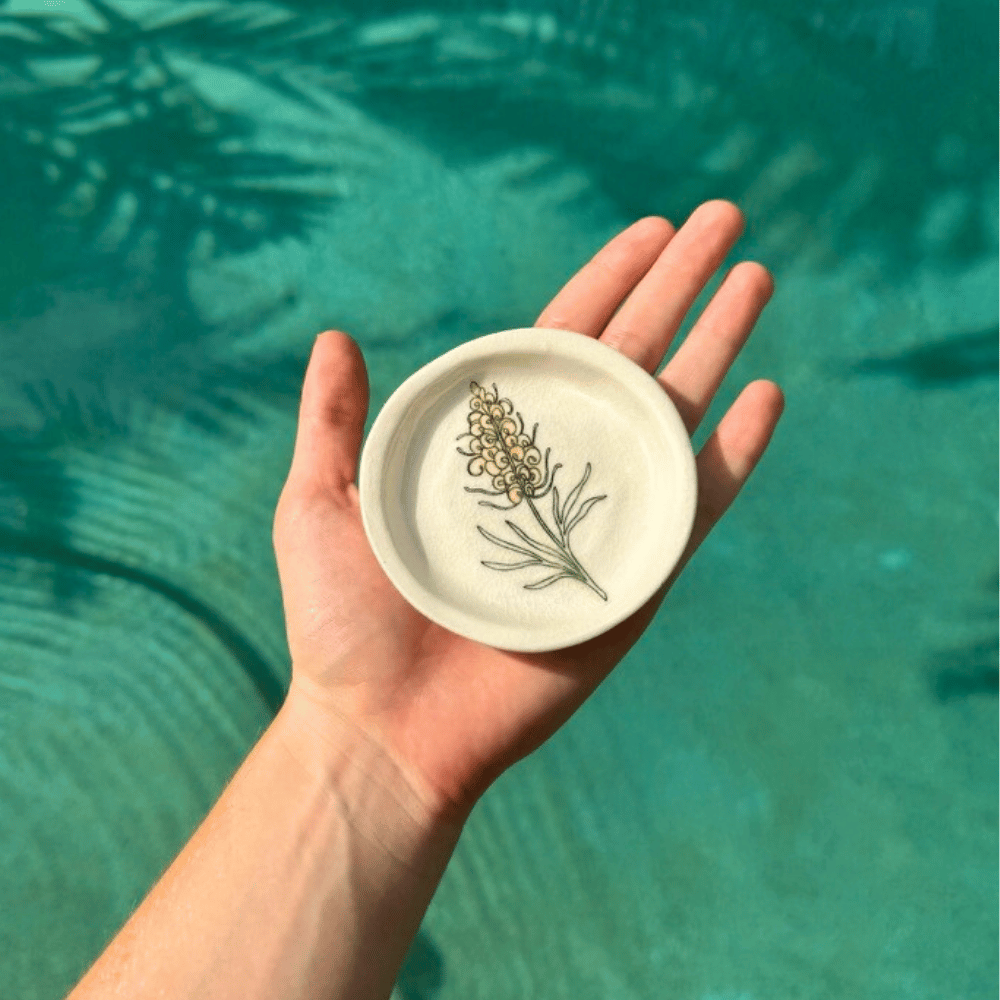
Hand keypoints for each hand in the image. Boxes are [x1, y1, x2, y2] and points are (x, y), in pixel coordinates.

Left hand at [272, 201, 783, 823]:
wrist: (384, 730)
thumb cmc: (344, 625)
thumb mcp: (322, 504)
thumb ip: (335, 423)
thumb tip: (335, 335)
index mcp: (493, 447)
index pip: (562, 341)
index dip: (609, 279)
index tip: (652, 228)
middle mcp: (557, 472)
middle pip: (630, 358)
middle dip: (680, 286)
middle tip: (726, 219)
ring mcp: (603, 522)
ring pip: (673, 416)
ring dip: (720, 345)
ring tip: (757, 278)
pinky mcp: (634, 580)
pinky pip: (695, 506)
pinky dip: (734, 454)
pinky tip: (765, 395)